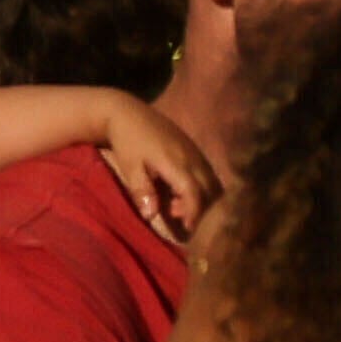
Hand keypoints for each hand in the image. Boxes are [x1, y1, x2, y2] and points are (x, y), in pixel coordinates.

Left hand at [82, 93, 215, 241]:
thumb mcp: (130, 166)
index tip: (188, 230)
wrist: (128, 112)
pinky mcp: (196, 151)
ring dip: (205, 200)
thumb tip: (151, 216)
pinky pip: (209, 174)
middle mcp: (193, 159)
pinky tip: (181, 195)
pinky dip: (203, 189)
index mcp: (177, 164)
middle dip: (204, 211)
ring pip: (214, 183)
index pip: (194, 194)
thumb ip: (142, 190)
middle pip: (211, 191)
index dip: (194, 213)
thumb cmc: (127, 141)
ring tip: (179, 209)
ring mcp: (197, 154)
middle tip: (185, 225)